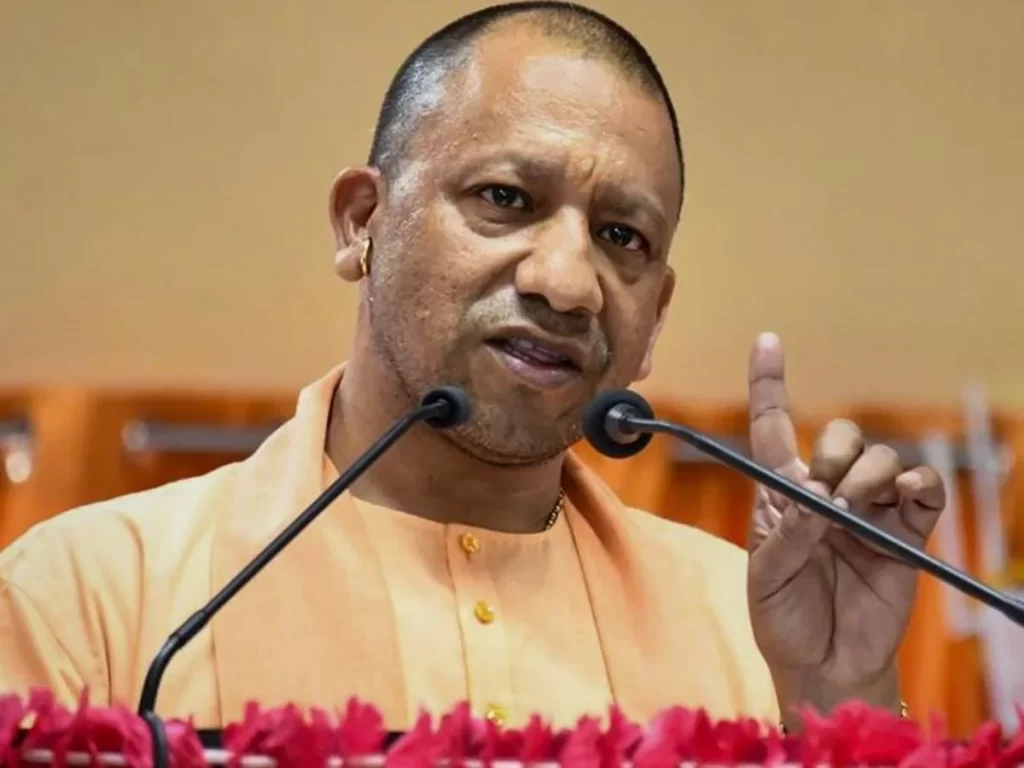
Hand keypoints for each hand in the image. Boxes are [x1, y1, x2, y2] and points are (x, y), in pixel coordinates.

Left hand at [745, 333, 945, 722]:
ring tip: (855, 511)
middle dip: (835, 451)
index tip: (767, 340)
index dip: (769, 383)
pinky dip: (919, 488)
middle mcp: (827, 491)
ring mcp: (869, 509)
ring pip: (883, 457)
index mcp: (782, 493)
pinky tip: (904, 502)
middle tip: (826, 493)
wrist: (823, 662)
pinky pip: (924, 492)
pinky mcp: (906, 532)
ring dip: (870, 473)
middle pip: (840, 434)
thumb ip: (788, 533)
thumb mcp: (767, 576)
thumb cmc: (782, 616)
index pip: (773, 426)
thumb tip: (816, 494)